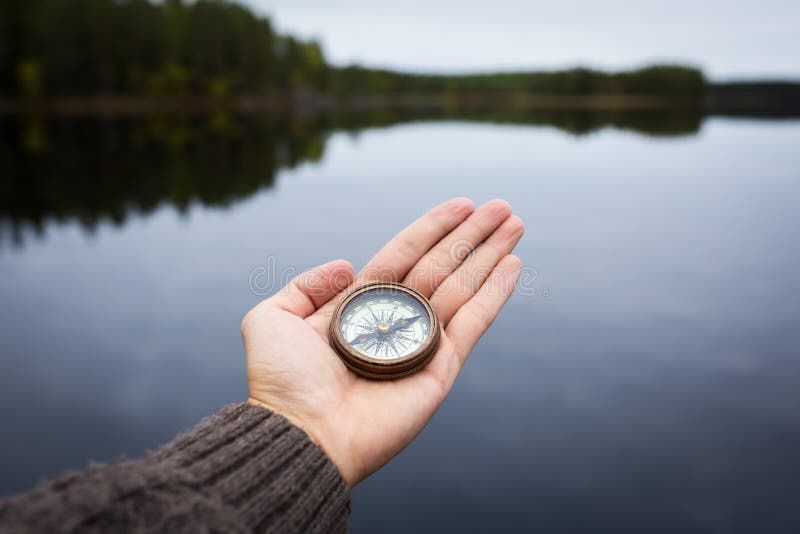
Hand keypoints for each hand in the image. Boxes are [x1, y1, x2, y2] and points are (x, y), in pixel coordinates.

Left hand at [241, 198, 523, 485]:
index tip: (463, 203)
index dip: (433, 228)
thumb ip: (304, 285)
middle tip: (502, 207)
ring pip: (464, 286)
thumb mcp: (272, 318)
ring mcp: (422, 344)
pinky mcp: (441, 369)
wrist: (302, 434)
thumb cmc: (282, 382)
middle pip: (442, 265)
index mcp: (360, 306)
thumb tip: (346, 265)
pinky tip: (513, 265)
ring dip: (491, 254)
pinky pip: (474, 323)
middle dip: (472, 235)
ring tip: (515, 223)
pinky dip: (495, 294)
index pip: (405, 255)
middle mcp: (395, 321)